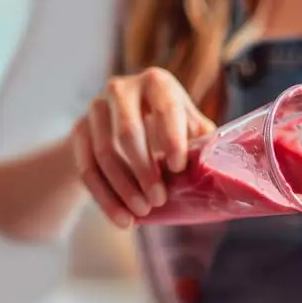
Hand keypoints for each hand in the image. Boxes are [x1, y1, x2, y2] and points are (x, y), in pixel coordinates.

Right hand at [69, 68, 215, 227]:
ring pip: (104, 153)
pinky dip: (105, 198)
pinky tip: (122, 219)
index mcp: (157, 83)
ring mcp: (95, 108)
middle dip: (144, 171)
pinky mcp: (78, 130)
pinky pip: (87, 168)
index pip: (165, 108)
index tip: (178, 167)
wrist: (121, 125)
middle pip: (128, 133)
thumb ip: (202, 141)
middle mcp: (122, 89)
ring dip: (123, 188)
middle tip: (159, 200)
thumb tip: (223, 171)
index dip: (172, 139)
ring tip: (143, 214)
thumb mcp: (188, 127)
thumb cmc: (167, 128)